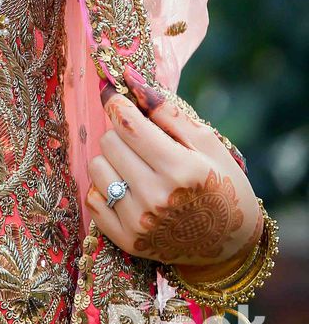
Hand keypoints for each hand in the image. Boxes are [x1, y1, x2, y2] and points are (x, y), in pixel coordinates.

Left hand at [86, 63, 262, 273]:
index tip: (116, 96)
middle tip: (141, 142)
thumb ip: (167, 110)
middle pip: (109, 142)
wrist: (230, 245)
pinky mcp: (127, 240)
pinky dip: (106, 188)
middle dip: (121, 133)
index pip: (127, 124)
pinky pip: (93, 198)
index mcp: (180, 170)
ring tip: (137, 167)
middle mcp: (156, 198)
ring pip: (96, 167)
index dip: (117, 103)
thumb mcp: (207, 142)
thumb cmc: (223, 185)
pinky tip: (129, 190)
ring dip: (112, 160)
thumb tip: (129, 78)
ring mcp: (139, 223)